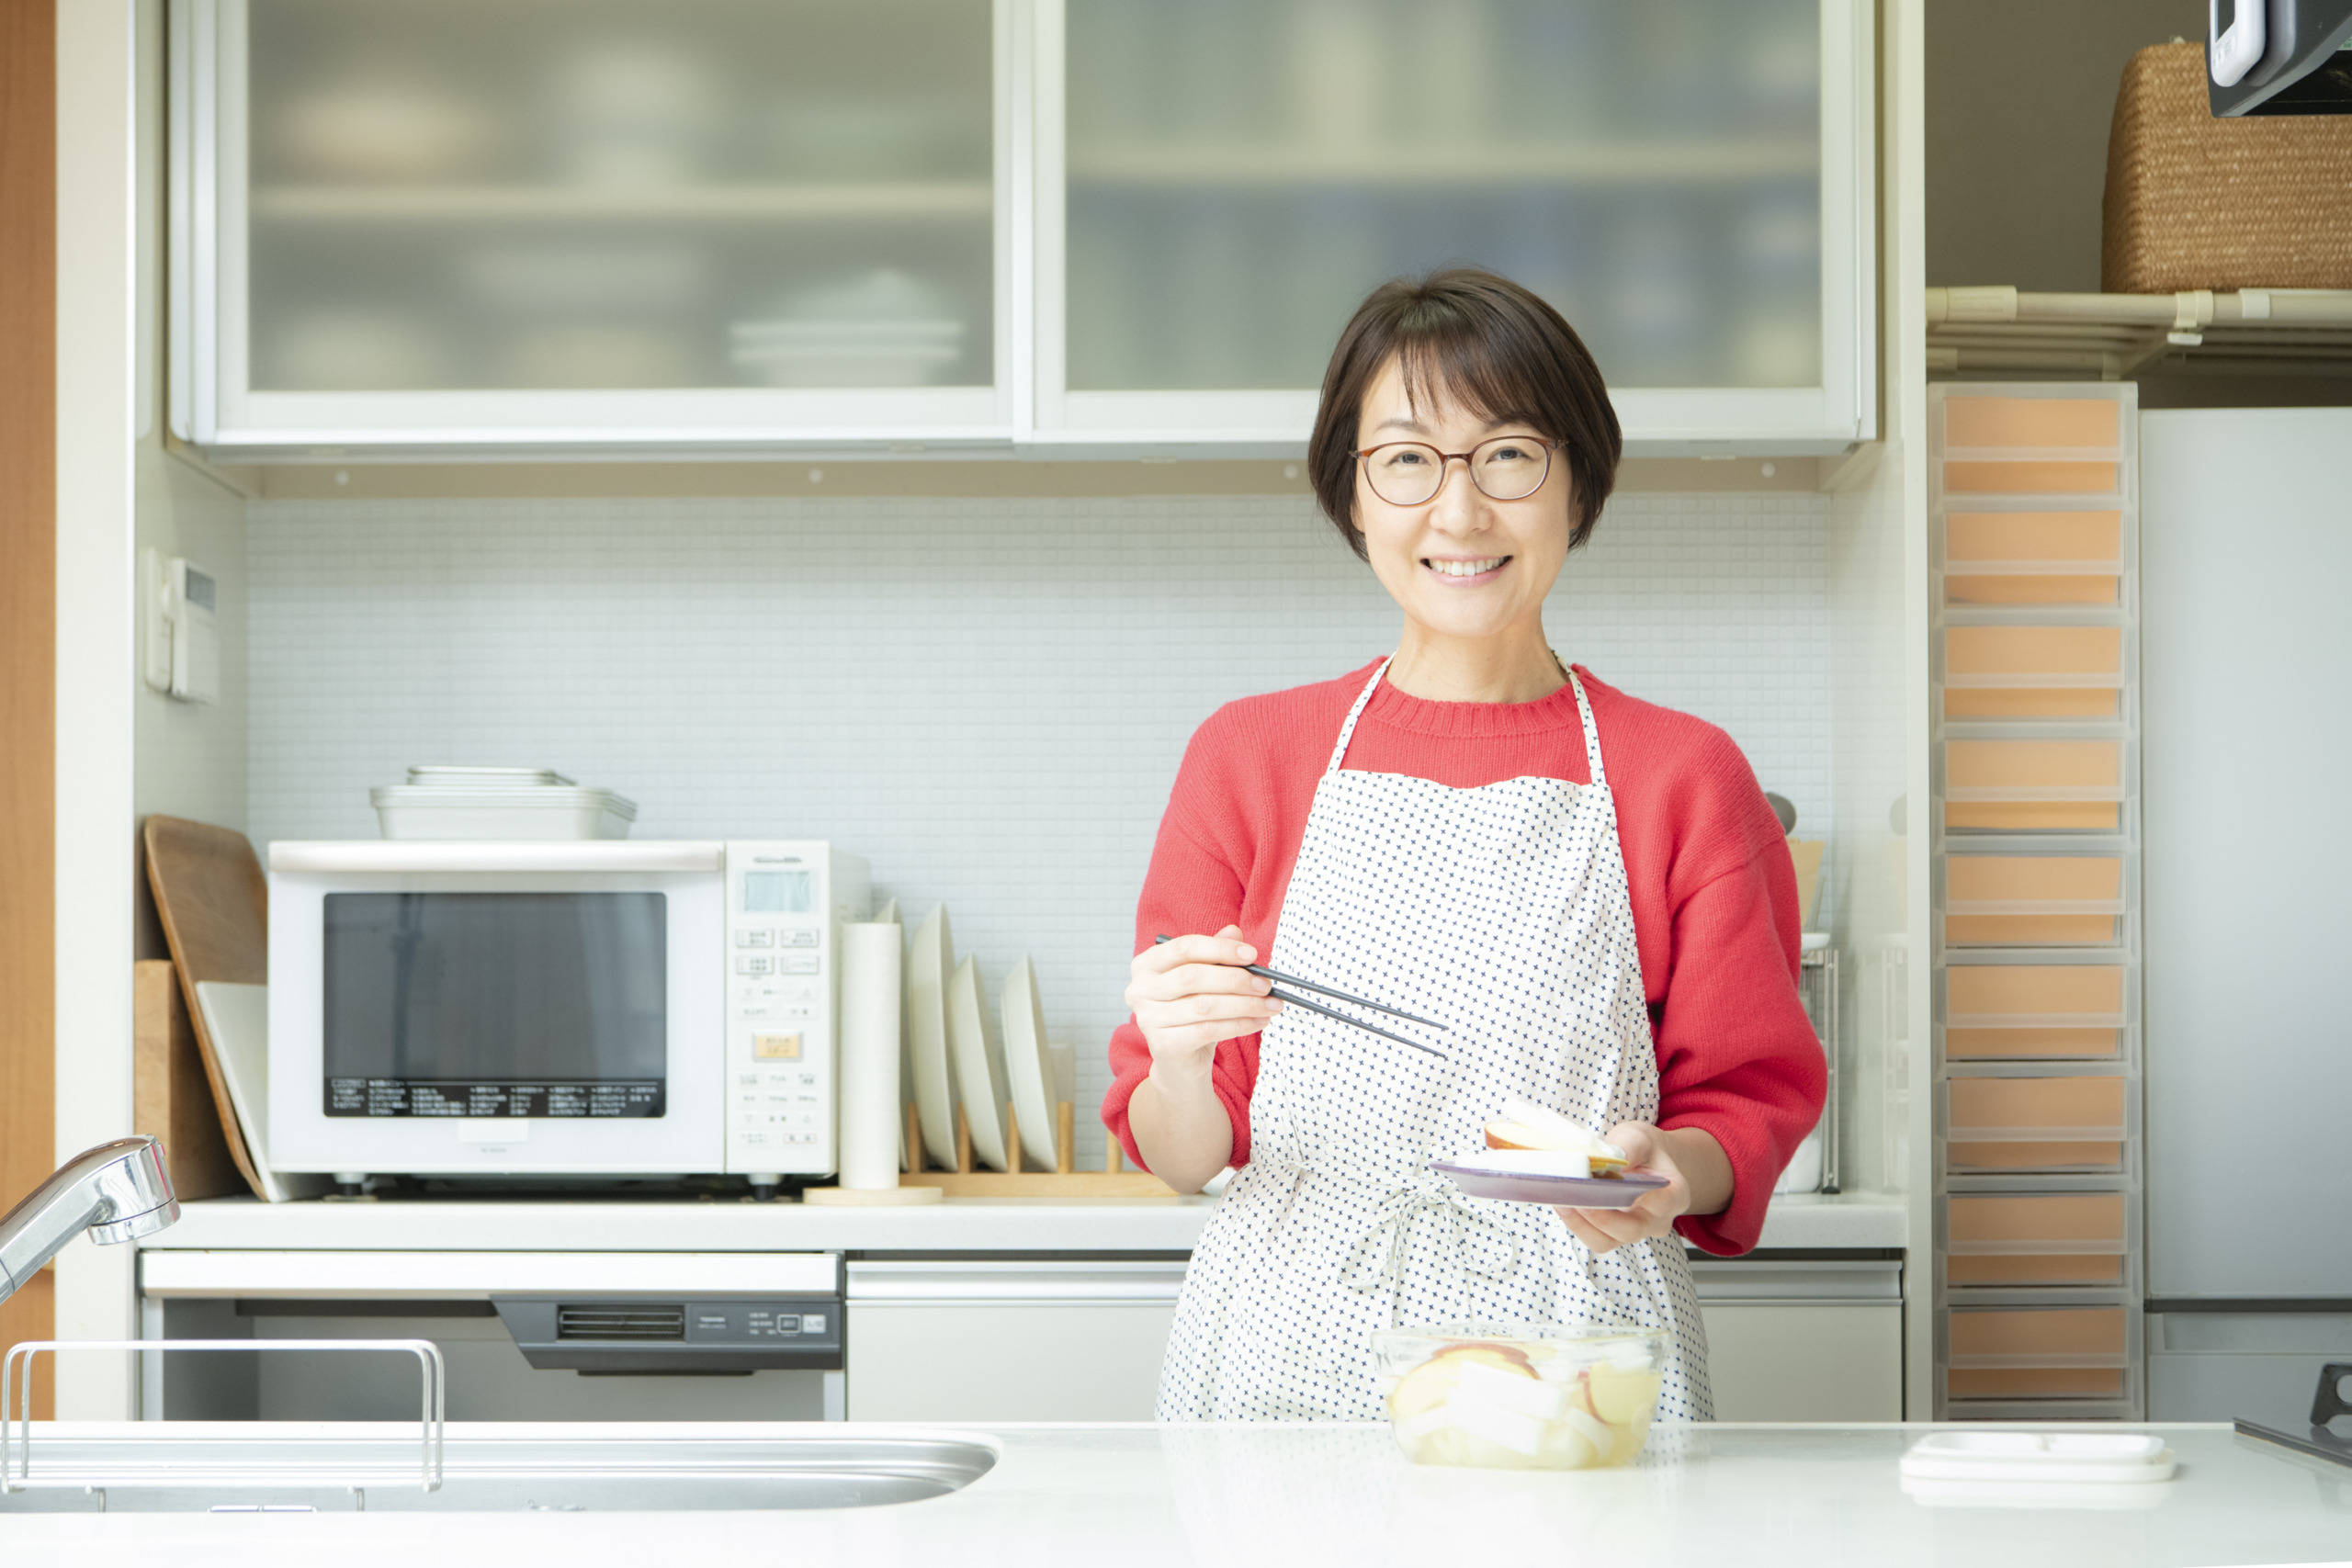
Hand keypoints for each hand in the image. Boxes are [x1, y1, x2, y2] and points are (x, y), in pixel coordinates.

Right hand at [1124, 926, 1282, 1074]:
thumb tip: (1235, 933)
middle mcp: (1140, 989)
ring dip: (1244, 1004)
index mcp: (1147, 965)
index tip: (1252, 955)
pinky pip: (1208, 1030)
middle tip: (1266, 985)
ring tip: (1270, 1005)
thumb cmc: (1191, 1013)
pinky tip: (1258, 1021)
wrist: (1180, 1061)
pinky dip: (1239, 1024)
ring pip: (1204, 1006)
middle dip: (1236, 979)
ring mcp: (1148, 1019)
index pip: (1184, 947)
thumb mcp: (1204, 980)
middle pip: (1193, 976)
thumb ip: (1215, 955)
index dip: (1220, 948)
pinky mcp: (1164, 1045)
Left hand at [1554, 1123, 1690, 1255]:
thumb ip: (1628, 1148)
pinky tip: (1563, 1204)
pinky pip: (1595, 1238)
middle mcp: (1657, 1220)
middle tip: (1575, 1197)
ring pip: (1608, 1241)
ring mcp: (1636, 1231)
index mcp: (1674, 1194)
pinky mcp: (1614, 1235)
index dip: (1635, 1198)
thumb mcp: (1639, 1137)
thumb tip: (1608, 1162)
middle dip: (1599, 1216)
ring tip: (1562, 1200)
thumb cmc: (1644, 1149)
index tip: (1610, 1186)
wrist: (1643, 1160)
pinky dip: (1577, 1224)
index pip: (1661, 1202)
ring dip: (1581, 1224)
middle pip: (1630, 1230)